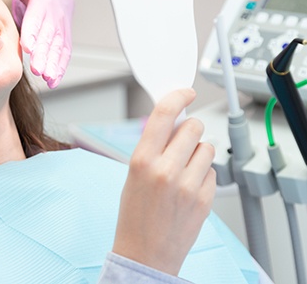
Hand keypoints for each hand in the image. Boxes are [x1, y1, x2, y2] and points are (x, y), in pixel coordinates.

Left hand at [10, 0, 73, 88]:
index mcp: (43, 3)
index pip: (37, 19)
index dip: (33, 32)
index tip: (27, 47)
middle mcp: (54, 18)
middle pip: (48, 38)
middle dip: (43, 54)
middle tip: (36, 69)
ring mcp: (61, 30)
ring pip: (57, 49)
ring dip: (53, 65)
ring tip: (46, 78)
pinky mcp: (64, 40)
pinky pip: (64, 55)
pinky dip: (60, 69)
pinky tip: (52, 82)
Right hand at [112, 89, 215, 275]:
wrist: (144, 253)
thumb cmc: (134, 215)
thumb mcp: (133, 174)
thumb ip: (152, 146)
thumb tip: (173, 121)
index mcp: (141, 160)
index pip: (164, 115)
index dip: (177, 97)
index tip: (186, 92)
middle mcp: (166, 170)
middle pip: (192, 127)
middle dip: (189, 129)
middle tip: (181, 141)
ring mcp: (188, 185)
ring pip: (206, 147)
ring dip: (197, 152)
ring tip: (184, 169)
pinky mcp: (205, 199)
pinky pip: (212, 171)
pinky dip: (203, 174)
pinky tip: (189, 187)